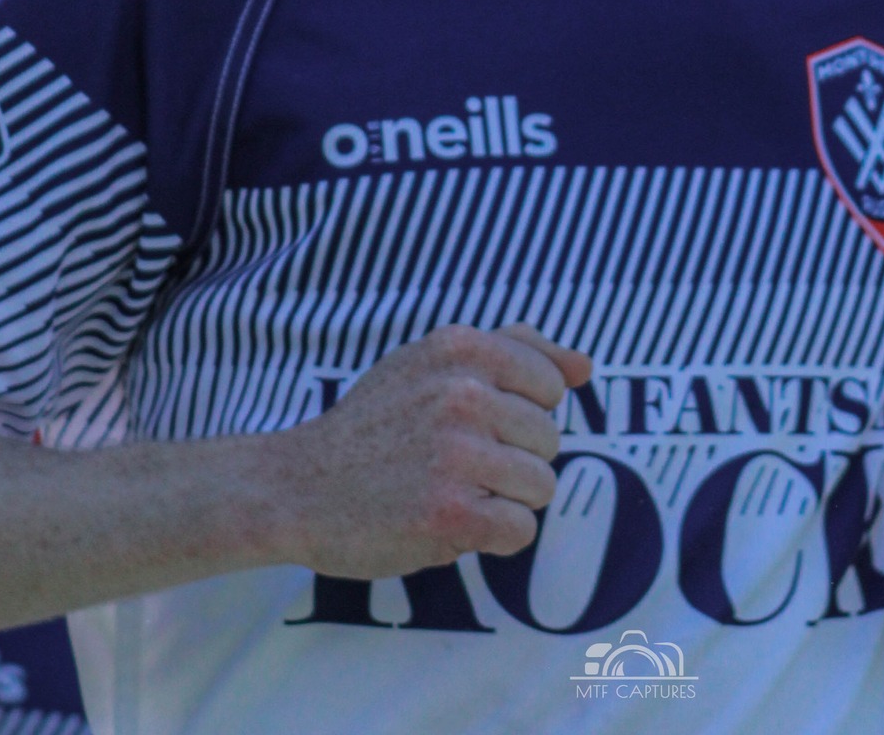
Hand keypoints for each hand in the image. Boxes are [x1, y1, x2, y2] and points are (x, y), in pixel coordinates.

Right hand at [263, 322, 591, 581]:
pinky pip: (521, 529)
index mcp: (462, 347)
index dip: (521, 413)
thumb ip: (515, 351)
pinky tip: (454, 522)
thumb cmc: (374, 424)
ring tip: (454, 490)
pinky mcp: (450, 513)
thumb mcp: (432, 362)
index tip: (475, 423)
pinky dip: (495, 535)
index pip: (551, 385)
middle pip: (550, 439)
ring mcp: (456, 453)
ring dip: (505, 499)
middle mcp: (463, 393)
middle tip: (456, 463)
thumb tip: (585, 367)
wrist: (297, 486)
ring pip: (542, 485)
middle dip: (514, 458)